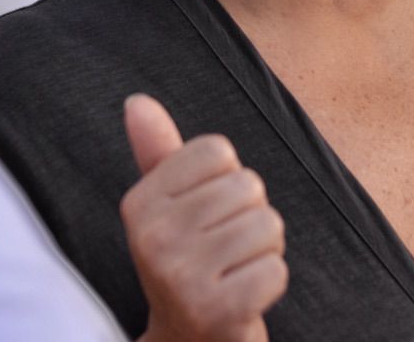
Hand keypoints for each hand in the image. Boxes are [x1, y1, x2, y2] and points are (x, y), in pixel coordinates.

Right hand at [122, 94, 287, 341]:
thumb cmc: (186, 264)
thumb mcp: (166, 208)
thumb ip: (158, 154)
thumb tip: (137, 102)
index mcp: (140, 202)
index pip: (218, 150)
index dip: (226, 181)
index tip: (206, 217)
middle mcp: (152, 237)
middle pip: (248, 186)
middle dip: (250, 218)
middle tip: (223, 252)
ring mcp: (181, 276)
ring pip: (268, 225)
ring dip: (264, 251)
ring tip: (234, 272)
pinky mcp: (215, 311)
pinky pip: (277, 270)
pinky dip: (270, 284)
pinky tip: (242, 298)